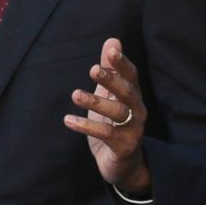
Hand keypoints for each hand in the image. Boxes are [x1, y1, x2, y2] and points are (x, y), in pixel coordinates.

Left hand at [63, 38, 149, 195]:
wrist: (122, 165)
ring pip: (117, 113)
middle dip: (112, 80)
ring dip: (95, 102)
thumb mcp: (109, 95)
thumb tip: (112, 40)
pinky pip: (106, 134)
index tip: (111, 50)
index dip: (122, 63)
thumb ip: (111, 69)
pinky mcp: (124, 147)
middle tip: (93, 69)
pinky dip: (87, 126)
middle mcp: (137, 111)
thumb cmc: (114, 125)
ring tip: (74, 94)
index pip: (131, 76)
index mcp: (133, 96)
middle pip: (128, 92)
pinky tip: (68, 120)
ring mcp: (133, 130)